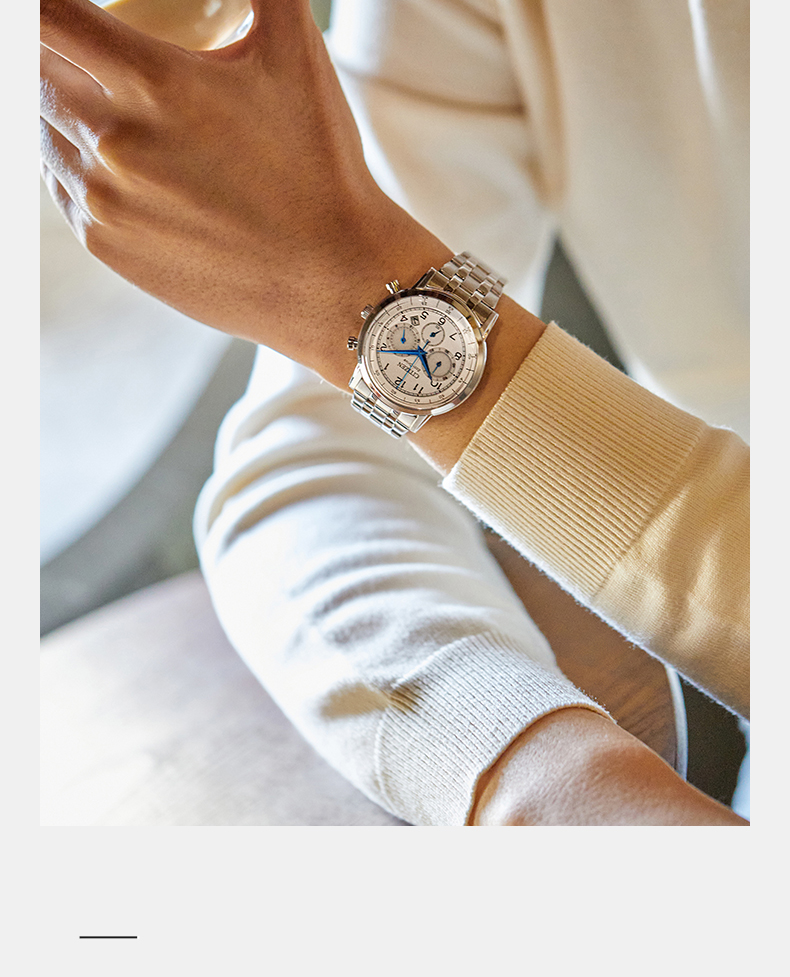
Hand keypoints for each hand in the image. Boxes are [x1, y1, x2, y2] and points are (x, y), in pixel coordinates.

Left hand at [39, 0, 446, 382]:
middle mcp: (112, 145)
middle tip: (94, 51)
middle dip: (55, 48)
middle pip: (32, 66)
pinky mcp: (106, 247)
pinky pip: (59, 183)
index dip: (49, 4)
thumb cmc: (320, 168)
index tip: (67, 11)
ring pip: (40, 127)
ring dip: (59, 103)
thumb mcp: (298, 54)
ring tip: (113, 106)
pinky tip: (119, 160)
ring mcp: (102, 202)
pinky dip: (72, 159)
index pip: (48, 13)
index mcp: (153, 86)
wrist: (331, 280)